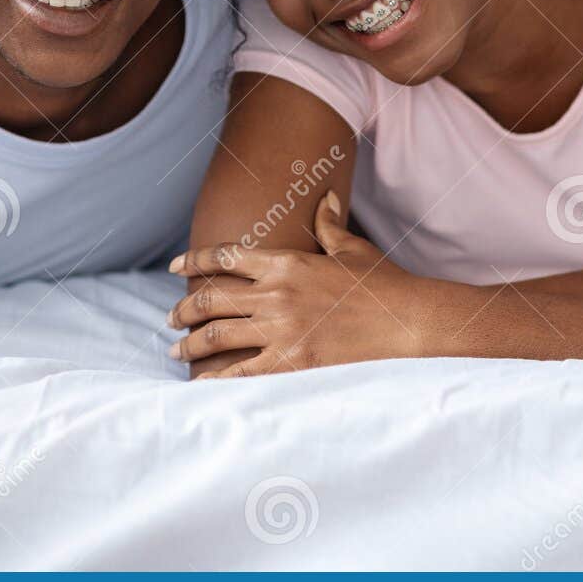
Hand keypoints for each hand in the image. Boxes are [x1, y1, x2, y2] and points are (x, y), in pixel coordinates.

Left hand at [167, 192, 433, 377]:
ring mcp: (282, 330)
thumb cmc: (386, 288)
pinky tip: (201, 383)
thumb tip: (326, 198)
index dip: (194, 260)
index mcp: (287, 264)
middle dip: (184, 308)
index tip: (175, 266)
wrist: (412, 325)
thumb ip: (329, 226)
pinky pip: (241, 373)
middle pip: (212, 299)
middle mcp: (277, 295)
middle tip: (170, 318)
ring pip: (217, 335)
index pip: (226, 257)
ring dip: (190, 343)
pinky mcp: (292, 364)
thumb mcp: (354, 251)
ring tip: (177, 350)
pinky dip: (215, 379)